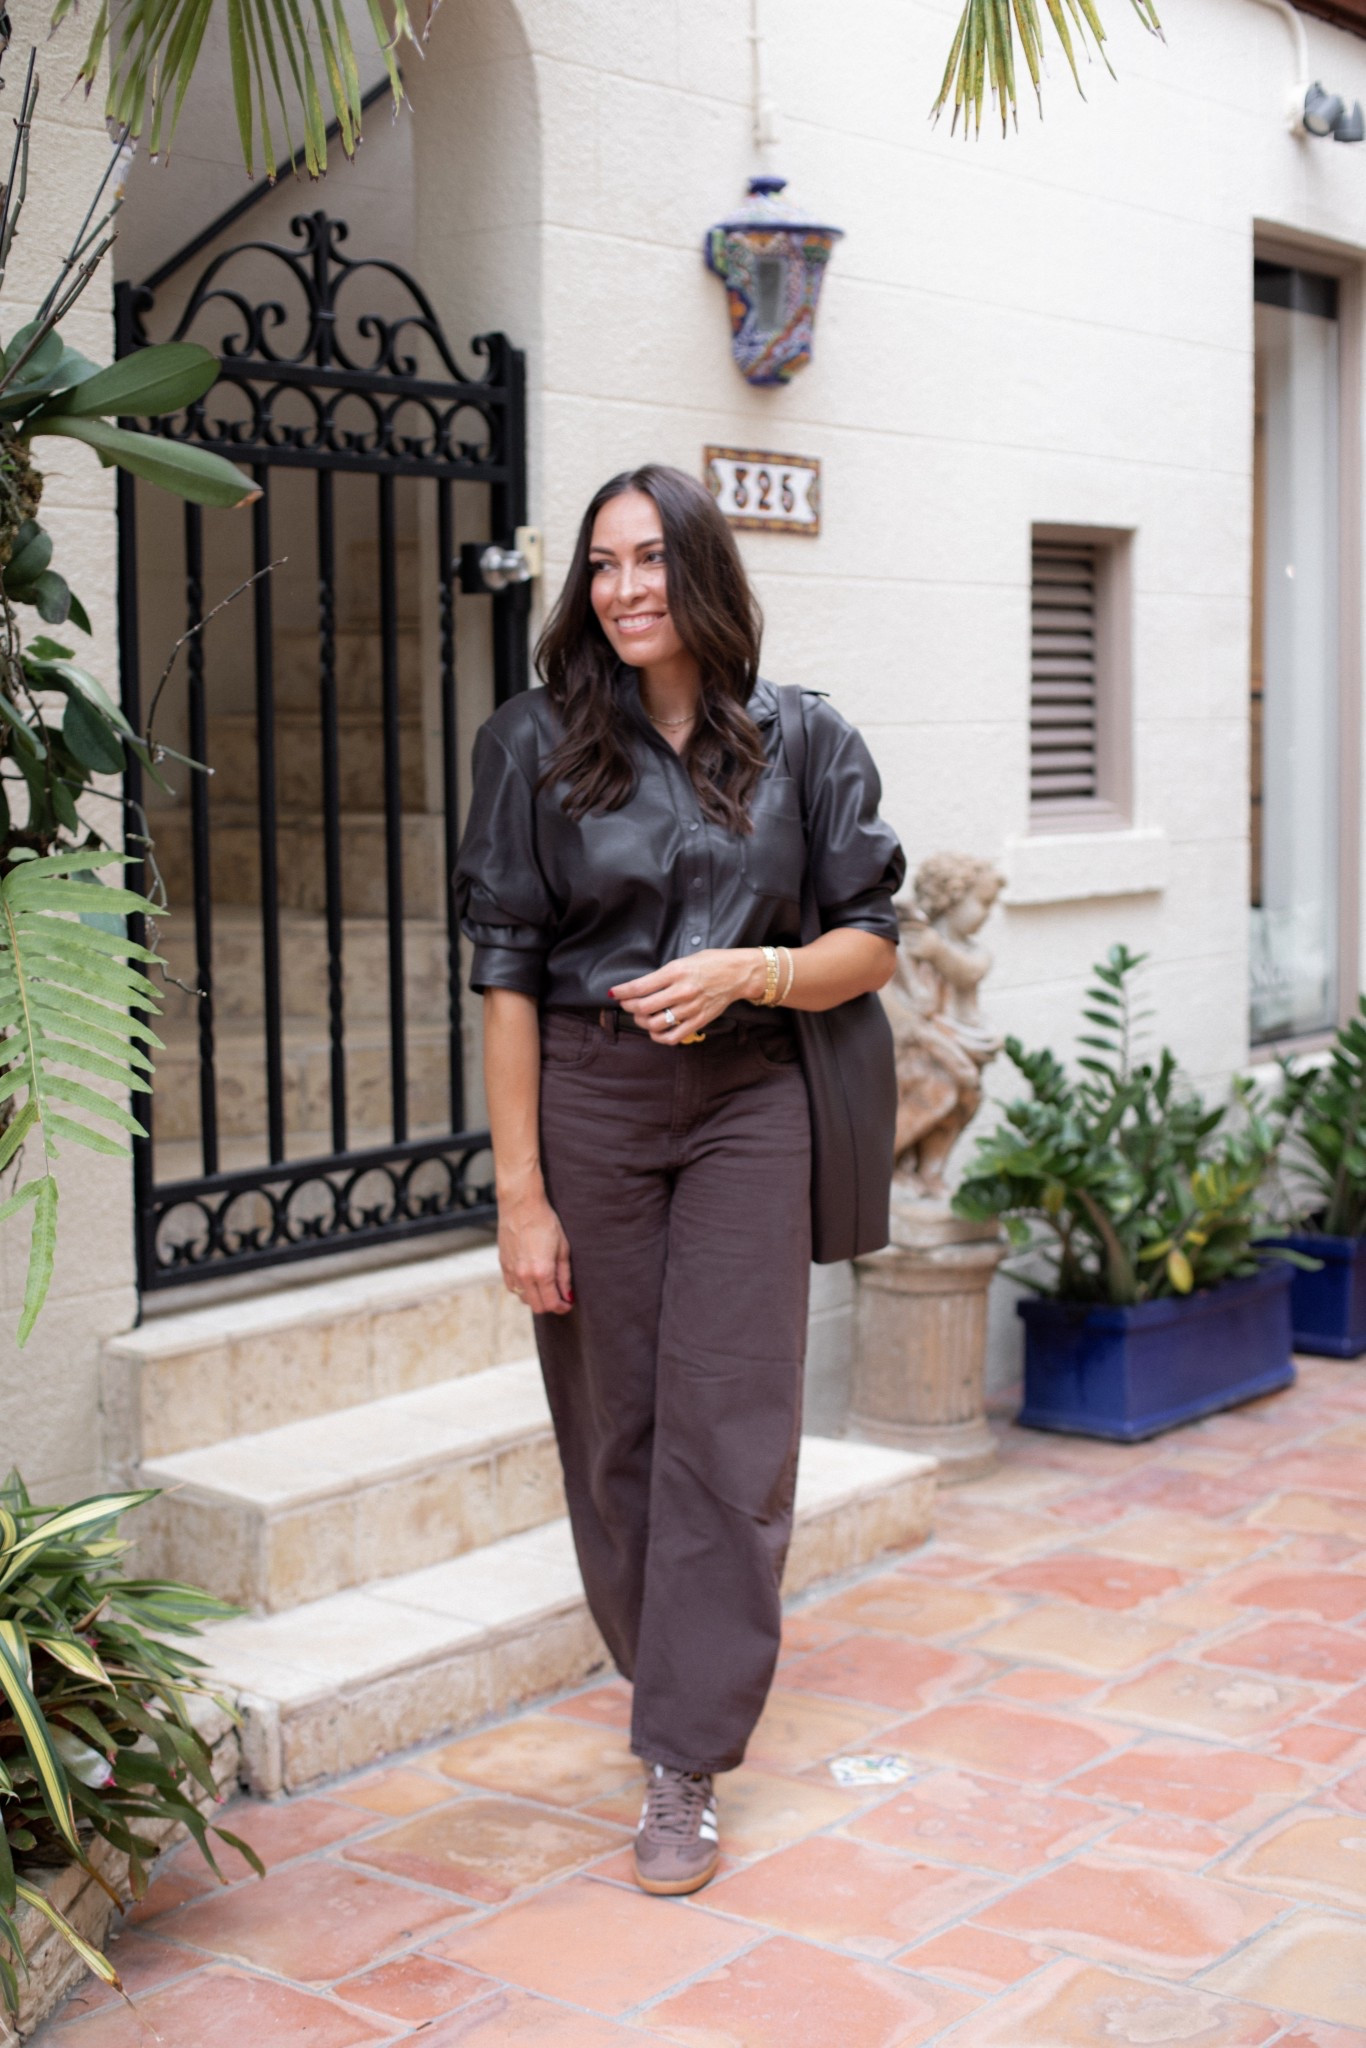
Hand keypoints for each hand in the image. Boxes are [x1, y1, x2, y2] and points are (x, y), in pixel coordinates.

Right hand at [498, 1189, 573, 1314]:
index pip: (551, 1303)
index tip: (568, 1304)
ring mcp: (511, 1271)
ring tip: (545, 1287)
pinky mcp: (503, 1265)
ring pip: (523, 1299)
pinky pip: (512, 1287)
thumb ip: (565, 1276)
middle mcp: (524, 1275)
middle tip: (560, 1297)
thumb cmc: (545, 1222)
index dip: (562, 1307)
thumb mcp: (563, 1248)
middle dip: (550, 1305)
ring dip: (535, 1298)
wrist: (521, 1205)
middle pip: (537, 1306)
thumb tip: (568, 1295)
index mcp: (541, 1272)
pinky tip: (531, 1279)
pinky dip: (522, 1289)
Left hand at [611, 948, 762, 1044]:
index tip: (614, 993)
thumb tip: (639, 988)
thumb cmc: (710, 963)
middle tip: (626, 1004)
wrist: (737, 973)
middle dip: (629, 1007)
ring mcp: (691, 1008)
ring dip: (642, 1022)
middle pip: (644, 1007)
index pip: (640, 986)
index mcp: (676, 971)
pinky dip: (659, 1037)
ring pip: (655, 1024)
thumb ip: (662, 975)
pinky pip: (673, 1036)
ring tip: (640, 1016)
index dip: (622, 992)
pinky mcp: (699, 1021)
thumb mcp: (682, 961)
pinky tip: (655, 1031)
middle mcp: (682, 991)